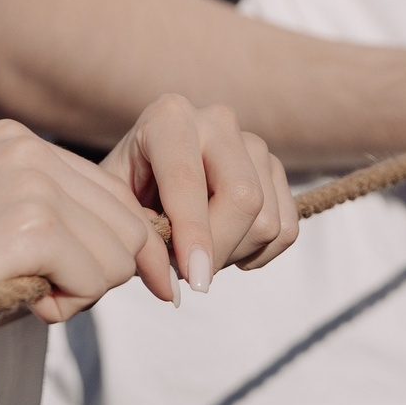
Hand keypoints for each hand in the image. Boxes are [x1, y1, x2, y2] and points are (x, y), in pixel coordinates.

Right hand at [0, 119, 169, 325]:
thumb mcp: (5, 227)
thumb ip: (67, 220)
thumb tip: (155, 252)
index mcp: (15, 139)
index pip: (113, 196)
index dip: (111, 250)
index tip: (79, 285)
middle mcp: (24, 147)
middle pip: (127, 223)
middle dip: (96, 273)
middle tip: (34, 290)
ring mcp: (26, 181)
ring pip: (120, 254)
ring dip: (81, 291)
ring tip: (17, 290)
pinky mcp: (29, 225)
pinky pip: (96, 279)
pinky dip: (65, 305)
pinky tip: (14, 298)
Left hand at [98, 95, 297, 293]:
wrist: (148, 173)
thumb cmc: (128, 190)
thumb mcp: (118, 209)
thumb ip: (143, 241)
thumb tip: (179, 286)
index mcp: (168, 118)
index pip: (188, 180)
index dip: (193, 234)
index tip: (195, 280)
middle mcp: (216, 120)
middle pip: (243, 197)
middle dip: (220, 250)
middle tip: (192, 275)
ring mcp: (253, 142)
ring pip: (267, 220)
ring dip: (234, 254)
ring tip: (199, 250)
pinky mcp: (275, 168)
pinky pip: (287, 229)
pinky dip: (259, 253)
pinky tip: (228, 244)